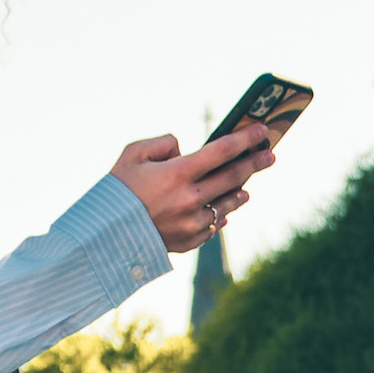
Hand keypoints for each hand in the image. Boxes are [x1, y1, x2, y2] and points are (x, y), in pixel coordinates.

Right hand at [110, 126, 274, 252]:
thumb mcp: (132, 154)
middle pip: (233, 177)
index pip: (221, 151)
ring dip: (239, 192)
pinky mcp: (189, 241)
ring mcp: (192, 223)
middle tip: (270, 155)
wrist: (103, 236)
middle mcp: (190, 199)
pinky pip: (213, 226)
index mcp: (177, 173)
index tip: (261, 131)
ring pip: (227, 204)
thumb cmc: (117, 189)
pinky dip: (220, 215)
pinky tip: (224, 208)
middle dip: (255, 164)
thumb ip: (163, 143)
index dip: (244, 139)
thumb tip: (184, 149)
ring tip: (246, 184)